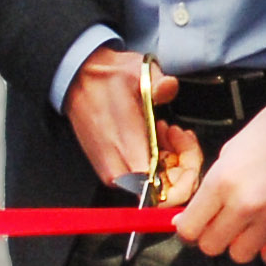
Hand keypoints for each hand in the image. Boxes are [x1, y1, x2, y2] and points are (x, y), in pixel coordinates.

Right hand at [61, 45, 204, 206]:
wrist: (78, 81)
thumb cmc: (106, 79)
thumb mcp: (135, 72)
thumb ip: (158, 82)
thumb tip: (169, 87)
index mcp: (128, 153)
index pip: (164, 193)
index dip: (186, 176)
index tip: (187, 148)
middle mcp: (121, 172)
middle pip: (166, 191)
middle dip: (182, 162)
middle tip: (178, 133)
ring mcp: (116, 174)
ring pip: (157, 184)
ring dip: (171, 158)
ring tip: (165, 129)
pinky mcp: (114, 171)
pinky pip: (145, 176)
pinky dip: (158, 159)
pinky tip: (157, 136)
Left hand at [174, 92, 265, 265]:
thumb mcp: (233, 150)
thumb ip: (213, 187)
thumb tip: (192, 217)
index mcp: (223, 181)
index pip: (189, 229)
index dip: (188, 230)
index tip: (193, 228)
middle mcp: (247, 204)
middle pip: (211, 247)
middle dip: (213, 237)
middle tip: (223, 225)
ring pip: (241, 255)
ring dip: (242, 243)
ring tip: (252, 225)